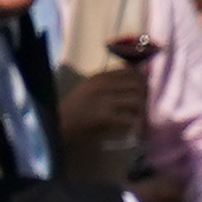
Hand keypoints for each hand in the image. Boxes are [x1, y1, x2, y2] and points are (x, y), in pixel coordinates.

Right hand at [52, 60, 147, 185]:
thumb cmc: (75, 111)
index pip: (131, 72)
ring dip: (141, 111)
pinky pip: (130, 118)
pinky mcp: (104, 115)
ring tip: (138, 119)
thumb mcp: (92, 91)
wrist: (56, 127)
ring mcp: (103, 99)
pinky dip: (134, 124)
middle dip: (145, 97)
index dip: (142, 82)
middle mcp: (101, 84)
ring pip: (137, 100)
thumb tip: (142, 78)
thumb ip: (113, 85)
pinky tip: (132, 129)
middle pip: (138, 84)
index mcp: (99, 77)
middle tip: (145, 108)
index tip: (145, 92)